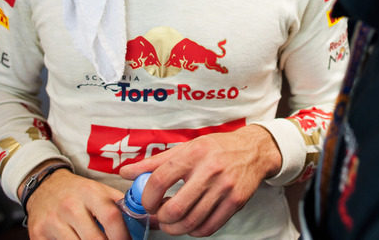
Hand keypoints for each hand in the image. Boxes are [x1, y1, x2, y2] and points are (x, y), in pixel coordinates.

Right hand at [22, 168, 127, 239]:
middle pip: (95, 239)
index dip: (123, 236)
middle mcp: (70, 206)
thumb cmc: (78, 192)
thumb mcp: (101, 192)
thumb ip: (123, 206)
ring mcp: (52, 222)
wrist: (44, 187)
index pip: (111, 217)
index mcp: (90, 193)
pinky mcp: (38, 234)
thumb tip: (153, 219)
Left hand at [119, 125, 282, 236]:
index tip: (147, 202)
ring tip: (171, 222)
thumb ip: (154, 162)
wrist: (253, 150)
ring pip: (191, 222)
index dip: (147, 198)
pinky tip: (190, 223)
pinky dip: (194, 231)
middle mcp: (209, 170)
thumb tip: (125, 173)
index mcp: (193, 153)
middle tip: (159, 215)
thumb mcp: (185, 148)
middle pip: (175, 208)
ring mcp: (224, 188)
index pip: (159, 181)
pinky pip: (209, 227)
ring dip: (175, 228)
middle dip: (160, 218)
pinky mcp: (236, 202)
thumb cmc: (215, 148)